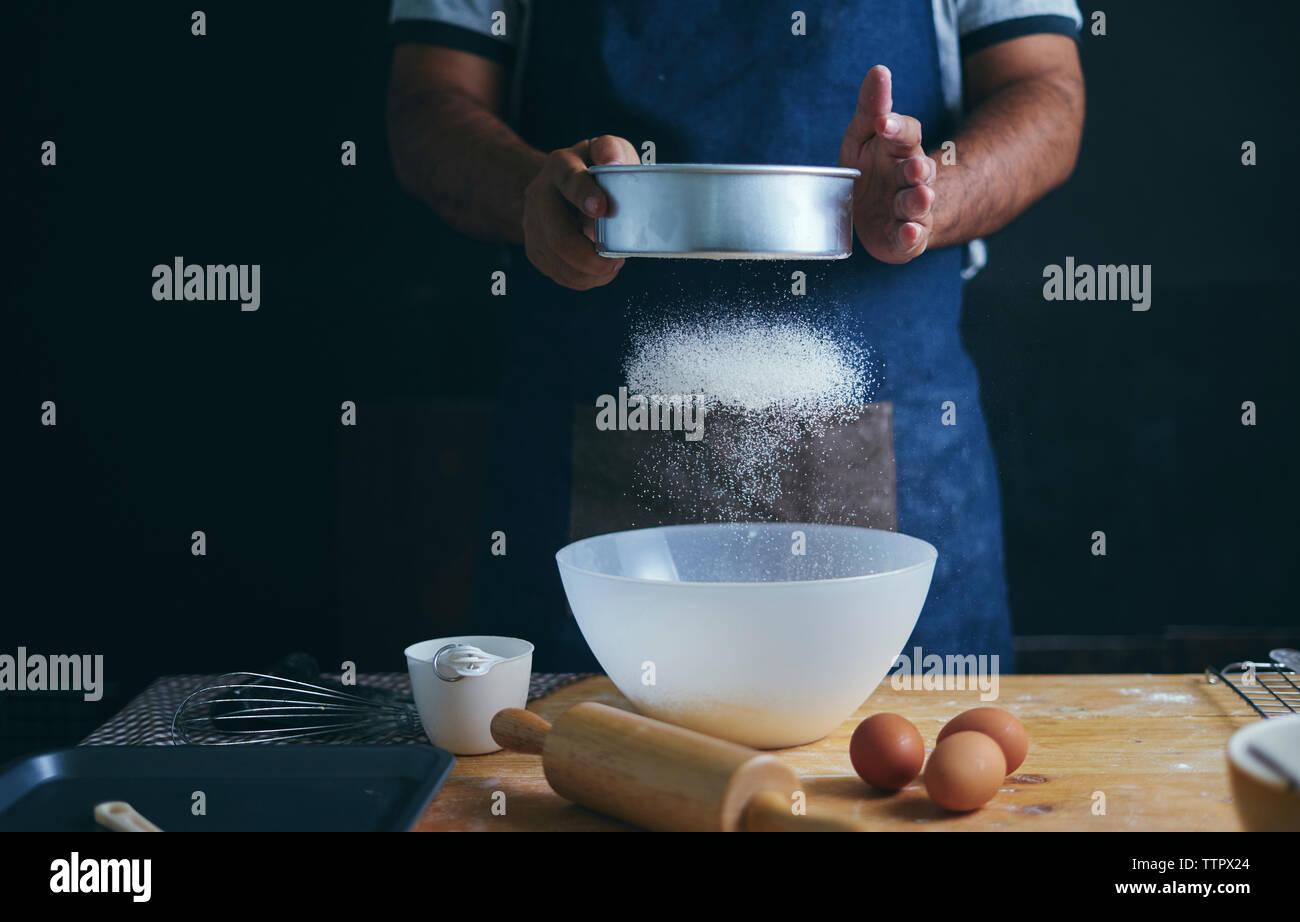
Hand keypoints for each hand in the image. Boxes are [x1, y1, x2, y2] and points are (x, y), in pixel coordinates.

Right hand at [523, 135, 638, 289]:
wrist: (560, 187)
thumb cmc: (594, 170)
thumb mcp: (606, 150)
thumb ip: (612, 150)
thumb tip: (612, 161)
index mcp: (561, 166)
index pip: (570, 181)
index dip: (585, 196)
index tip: (602, 209)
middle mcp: (539, 194)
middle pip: (560, 237)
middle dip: (591, 257)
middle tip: (617, 261)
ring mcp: (533, 224)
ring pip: (559, 262)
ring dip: (591, 273)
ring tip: (612, 265)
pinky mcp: (534, 248)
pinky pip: (559, 274)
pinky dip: (584, 279)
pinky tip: (598, 271)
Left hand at [838, 65, 935, 263]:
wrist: (877, 215)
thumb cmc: (870, 170)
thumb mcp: (863, 137)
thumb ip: (871, 108)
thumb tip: (879, 70)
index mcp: (899, 149)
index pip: (907, 133)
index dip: (897, 127)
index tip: (884, 123)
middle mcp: (910, 178)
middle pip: (920, 170)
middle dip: (918, 169)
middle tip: (914, 167)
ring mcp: (911, 209)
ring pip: (919, 204)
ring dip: (919, 201)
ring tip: (920, 196)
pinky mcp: (907, 238)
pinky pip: (912, 238)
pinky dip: (912, 236)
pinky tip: (910, 231)